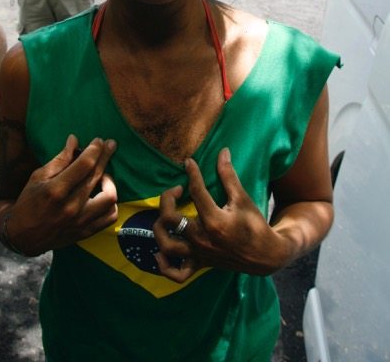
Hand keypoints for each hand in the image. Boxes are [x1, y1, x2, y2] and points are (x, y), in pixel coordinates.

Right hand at [4, 135, 117, 255]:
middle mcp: (70, 207)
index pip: (84, 164)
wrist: (23, 237)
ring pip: (110, 197)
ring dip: (110, 181)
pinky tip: (104, 194)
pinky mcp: (86, 232)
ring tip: (103, 175)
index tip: (99, 140)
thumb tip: (75, 140)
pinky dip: (111, 203)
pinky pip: (110, 216)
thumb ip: (60, 159)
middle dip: (105, 156)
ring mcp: (80, 221)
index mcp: (55, 190)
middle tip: (110, 144)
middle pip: (97, 176)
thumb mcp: (38, 177)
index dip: (94, 149)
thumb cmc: (28, 202)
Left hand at [154, 148, 288, 281]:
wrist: (265, 255)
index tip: (189, 163)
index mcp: (215, 221)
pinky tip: (160, 252)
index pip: (196, 191)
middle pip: (170, 219)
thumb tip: (222, 151)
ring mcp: (200, 254)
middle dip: (168, 199)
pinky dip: (164, 265)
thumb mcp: (243, 198)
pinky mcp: (200, 264)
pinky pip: (176, 273)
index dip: (191, 172)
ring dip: (160, 229)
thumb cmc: (254, 224)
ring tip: (166, 216)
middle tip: (178, 190)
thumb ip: (229, 175)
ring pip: (167, 246)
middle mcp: (203, 239)